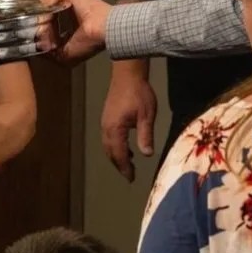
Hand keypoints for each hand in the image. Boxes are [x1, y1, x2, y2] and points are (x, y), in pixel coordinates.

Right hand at [40, 0, 110, 64]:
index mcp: (68, 25)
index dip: (40, 17)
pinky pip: (45, 52)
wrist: (101, 22)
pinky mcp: (63, 58)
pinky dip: (42, 40)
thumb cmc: (93, 8)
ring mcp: (63, 49)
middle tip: (39, 18)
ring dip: (38, 32)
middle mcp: (65, 39)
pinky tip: (45, 30)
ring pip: (41, 44)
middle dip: (37, 25)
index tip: (37, 11)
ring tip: (43, 23)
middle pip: (41, 35)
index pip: (46, 24)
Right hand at [101, 59, 157, 181]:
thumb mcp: (146, 116)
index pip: (119, 154)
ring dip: (116, 156)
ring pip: (107, 146)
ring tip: (129, 164)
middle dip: (119, 165)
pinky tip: (126, 147)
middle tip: (129, 175)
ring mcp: (104, 122)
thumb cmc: (139, 93)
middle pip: (110, 152)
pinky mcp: (106, 117)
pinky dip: (115, 147)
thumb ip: (145, 136)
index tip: (131, 178)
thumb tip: (147, 155)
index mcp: (115, 129)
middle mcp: (106, 127)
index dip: (125, 168)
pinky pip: (108, 138)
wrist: (127, 73)